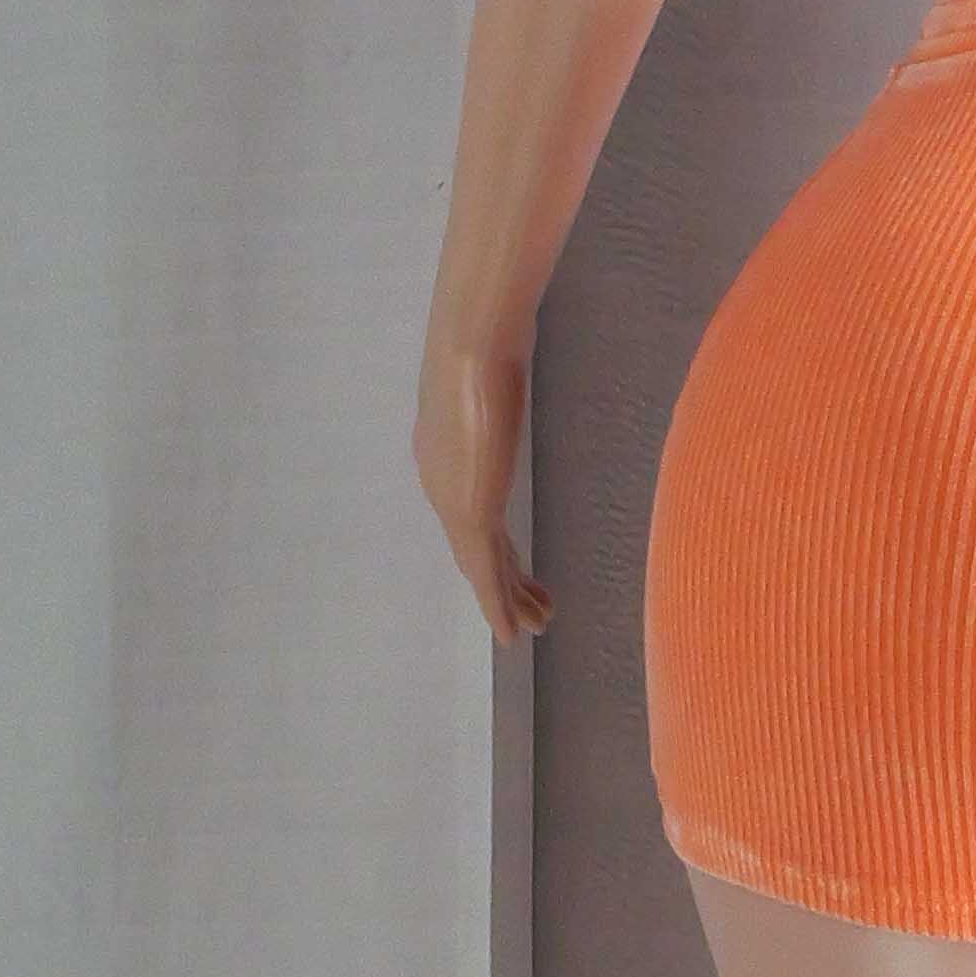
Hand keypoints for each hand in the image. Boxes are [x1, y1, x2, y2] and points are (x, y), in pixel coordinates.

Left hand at [415, 324, 552, 646]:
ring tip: (535, 625)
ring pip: (481, 566)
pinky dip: (497, 605)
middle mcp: (440, 482)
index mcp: (442, 454)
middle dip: (504, 581)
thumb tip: (505, 365)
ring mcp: (450, 499)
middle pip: (476, 546)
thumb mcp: (491, 371)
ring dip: (507, 599)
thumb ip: (494, 385)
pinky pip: (485, 572)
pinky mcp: (469, 511)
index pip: (470, 512)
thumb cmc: (487, 344)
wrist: (471, 346)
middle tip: (532, 611)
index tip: (516, 570)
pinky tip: (511, 633)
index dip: (495, 546)